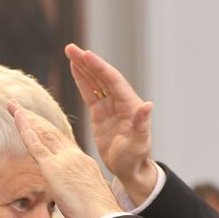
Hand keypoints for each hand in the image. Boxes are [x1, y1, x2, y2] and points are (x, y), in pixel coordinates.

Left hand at [8, 101, 120, 217]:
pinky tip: (16, 116)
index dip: (50, 131)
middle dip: (36, 119)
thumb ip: (77, 191)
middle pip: (52, 133)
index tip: (40, 123)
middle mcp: (74, 156)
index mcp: (84, 162)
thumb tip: (71, 197)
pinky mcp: (53, 168)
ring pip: (43, 133)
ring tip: (14, 106)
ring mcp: (64, 160)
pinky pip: (35, 144)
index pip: (63, 142)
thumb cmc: (100, 216)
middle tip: (21, 108)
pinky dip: (25, 128)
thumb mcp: (88, 198)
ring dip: (27, 118)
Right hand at [65, 43, 156, 204]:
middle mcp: (121, 102)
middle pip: (102, 77)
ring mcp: (110, 106)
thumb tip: (148, 105)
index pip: (113, 81)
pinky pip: (90, 93)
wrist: (129, 169)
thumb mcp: (138, 144)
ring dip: (83, 67)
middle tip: (71, 48)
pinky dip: (82, 81)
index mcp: (130, 106)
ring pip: (95, 82)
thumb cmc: (135, 159)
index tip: (86, 55)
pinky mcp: (101, 113)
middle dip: (87, 62)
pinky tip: (74, 69)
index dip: (100, 68)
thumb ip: (141, 125)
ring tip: (70, 52)